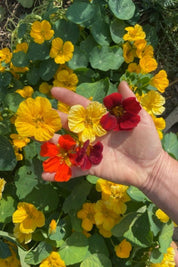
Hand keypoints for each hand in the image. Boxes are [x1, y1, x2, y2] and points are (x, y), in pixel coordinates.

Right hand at [42, 81, 162, 187]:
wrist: (150, 166)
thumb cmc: (146, 141)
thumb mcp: (140, 118)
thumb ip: (130, 102)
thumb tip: (122, 82)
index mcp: (102, 120)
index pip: (81, 106)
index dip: (68, 98)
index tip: (52, 90)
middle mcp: (92, 134)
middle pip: (70, 125)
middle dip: (54, 120)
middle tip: (39, 116)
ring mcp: (90, 151)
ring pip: (68, 146)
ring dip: (53, 144)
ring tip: (40, 141)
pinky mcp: (91, 167)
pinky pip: (73, 169)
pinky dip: (60, 172)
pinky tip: (45, 175)